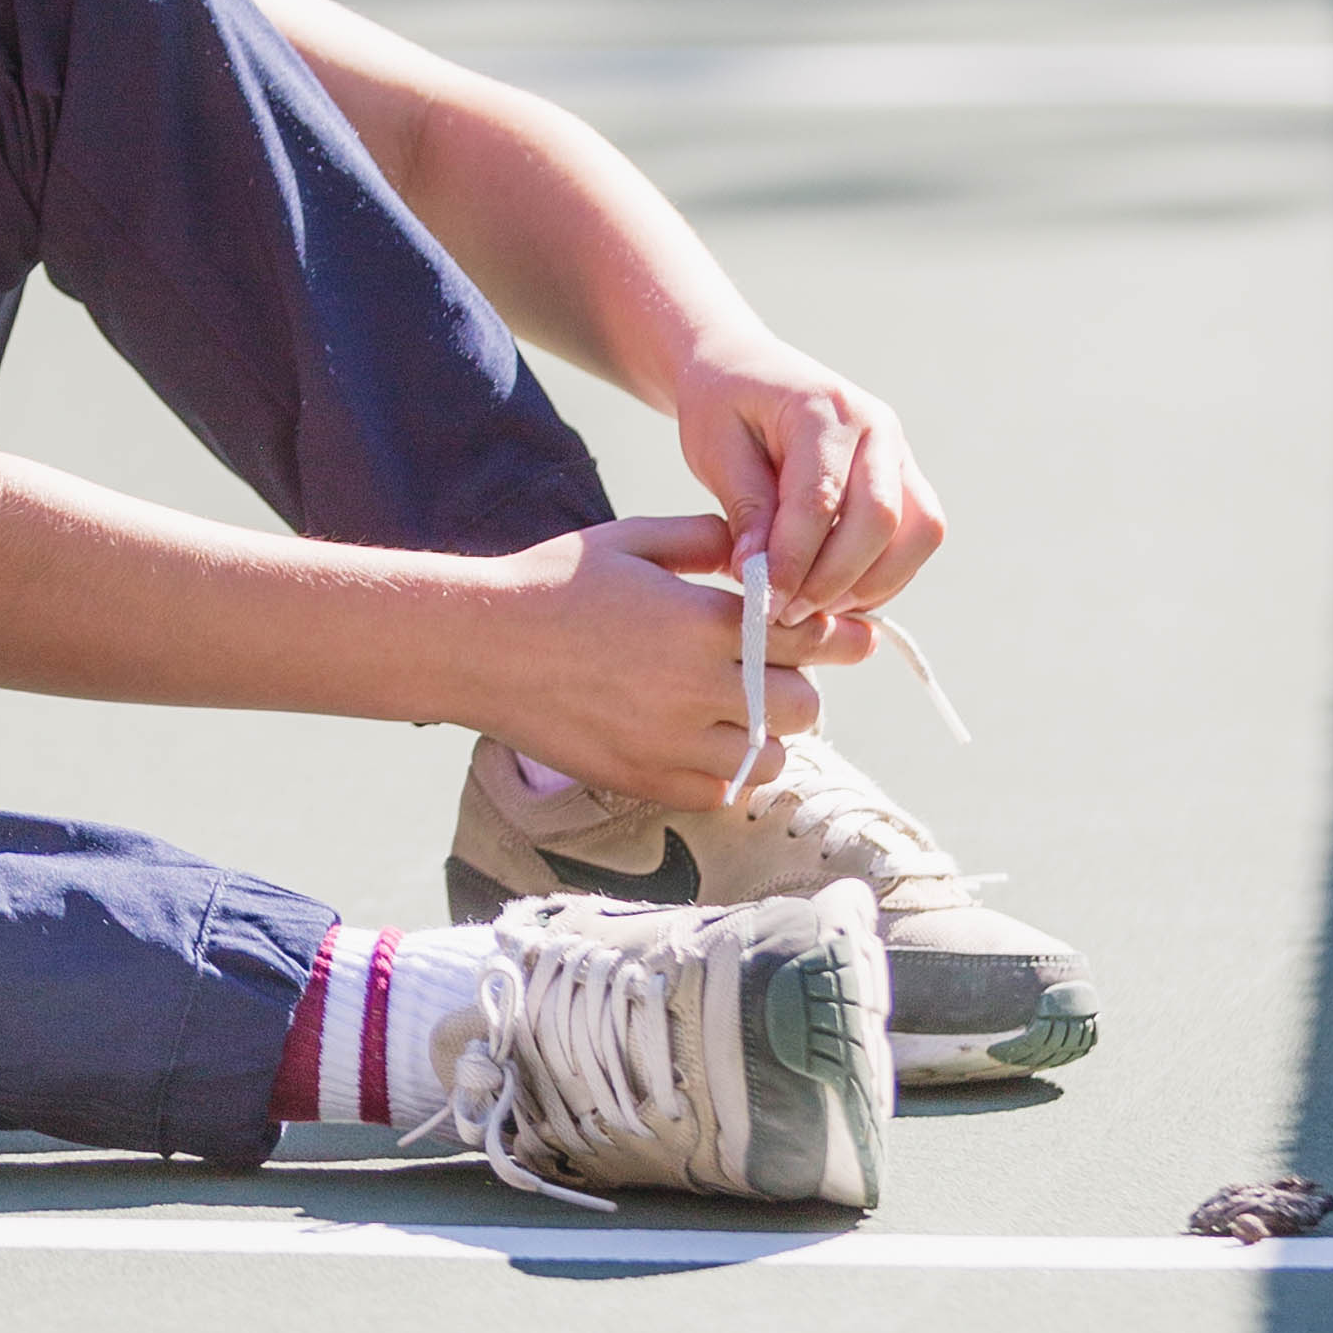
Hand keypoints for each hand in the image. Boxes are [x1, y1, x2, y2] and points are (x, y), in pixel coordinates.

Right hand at [481, 519, 871, 814]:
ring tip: (741, 714)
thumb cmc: (551, 582)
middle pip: (804, 707)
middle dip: (800, 687)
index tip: (854, 638)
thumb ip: (700, 539)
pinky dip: (726, 773)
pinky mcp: (645, 779)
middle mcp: (696, 686)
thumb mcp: (629, 539)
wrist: (479, 644)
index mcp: (700, 620)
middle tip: (776, 673)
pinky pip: (721, 793)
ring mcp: (671, 741)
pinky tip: (704, 744)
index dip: (838, 638)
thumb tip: (754, 546)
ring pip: (770, 758)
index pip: (808, 638)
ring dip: (768, 736)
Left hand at [670, 327, 943, 623]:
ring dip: (870, 585)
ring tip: (813, 609)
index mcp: (824, 408)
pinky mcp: (906, 478)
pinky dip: (884, 576)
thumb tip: (759, 577)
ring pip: (917, 534)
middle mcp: (877, 427)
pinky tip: (836, 595)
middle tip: (787, 614)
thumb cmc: (724, 407)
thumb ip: (745, 510)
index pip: (819, 499)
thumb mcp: (715, 450)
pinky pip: (916, 538)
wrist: (747, 369)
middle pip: (881, 519)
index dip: (793, 560)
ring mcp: (900, 451)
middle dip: (835, 579)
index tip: (764, 603)